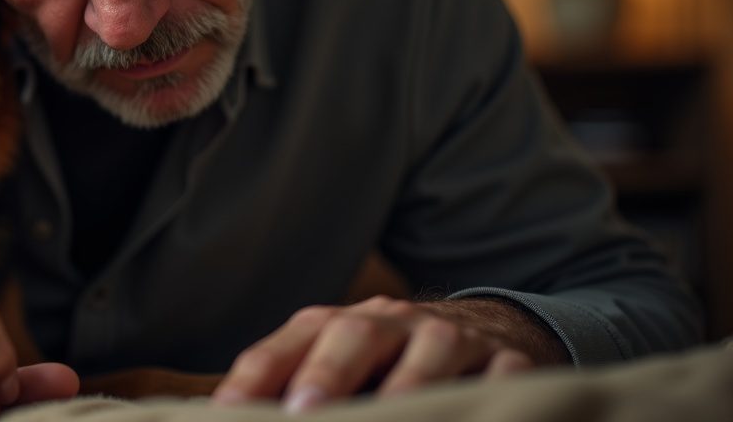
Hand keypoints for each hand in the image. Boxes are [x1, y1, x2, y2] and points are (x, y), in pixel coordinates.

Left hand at [213, 296, 565, 412]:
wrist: (490, 331)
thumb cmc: (393, 362)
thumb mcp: (346, 363)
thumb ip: (295, 383)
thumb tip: (227, 416)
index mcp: (345, 324)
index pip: (295, 341)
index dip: (259, 374)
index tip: (227, 411)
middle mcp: (396, 323)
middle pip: (358, 335)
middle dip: (329, 372)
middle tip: (303, 411)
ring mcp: (455, 340)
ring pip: (434, 353)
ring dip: (408, 385)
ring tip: (390, 415)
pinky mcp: (509, 363)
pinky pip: (503, 377)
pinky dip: (492, 394)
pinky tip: (476, 413)